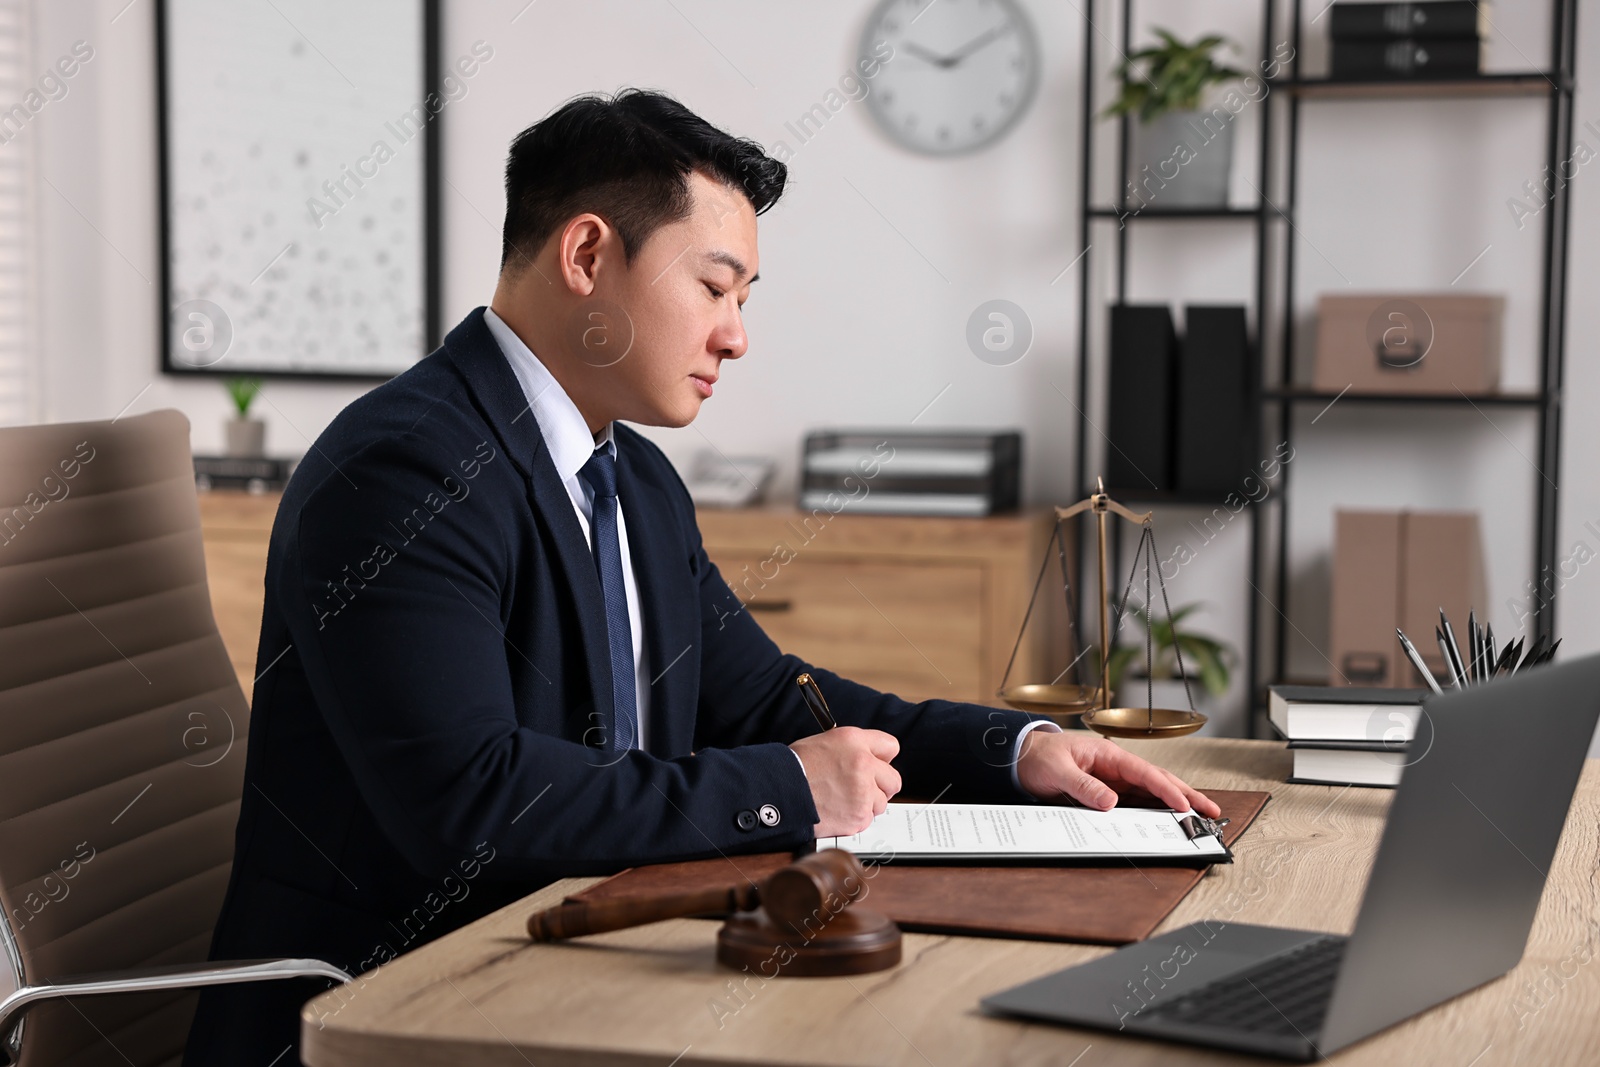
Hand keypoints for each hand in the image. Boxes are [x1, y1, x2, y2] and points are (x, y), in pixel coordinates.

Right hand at [790, 727, 902, 836]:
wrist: (779, 792)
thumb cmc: (795, 768)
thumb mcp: (826, 743)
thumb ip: (854, 749)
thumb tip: (873, 759)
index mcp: (854, 740)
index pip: (891, 747)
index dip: (882, 758)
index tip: (877, 765)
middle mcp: (863, 764)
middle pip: (893, 779)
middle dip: (881, 786)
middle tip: (863, 788)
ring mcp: (863, 792)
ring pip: (881, 803)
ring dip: (867, 804)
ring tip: (842, 800)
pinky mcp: (858, 816)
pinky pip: (867, 819)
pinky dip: (855, 818)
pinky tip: (837, 810)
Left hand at [1015, 730, 1221, 817]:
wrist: (1020, 757)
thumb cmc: (1038, 756)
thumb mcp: (1056, 770)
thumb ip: (1082, 785)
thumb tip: (1110, 801)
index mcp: (1108, 755)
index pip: (1146, 773)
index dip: (1167, 790)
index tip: (1184, 806)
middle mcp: (1116, 768)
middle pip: (1159, 781)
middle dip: (1187, 795)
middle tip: (1212, 812)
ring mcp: (1114, 781)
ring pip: (1151, 794)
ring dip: (1176, 805)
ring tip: (1201, 819)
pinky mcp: (1108, 794)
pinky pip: (1136, 803)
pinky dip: (1155, 812)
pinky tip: (1169, 822)